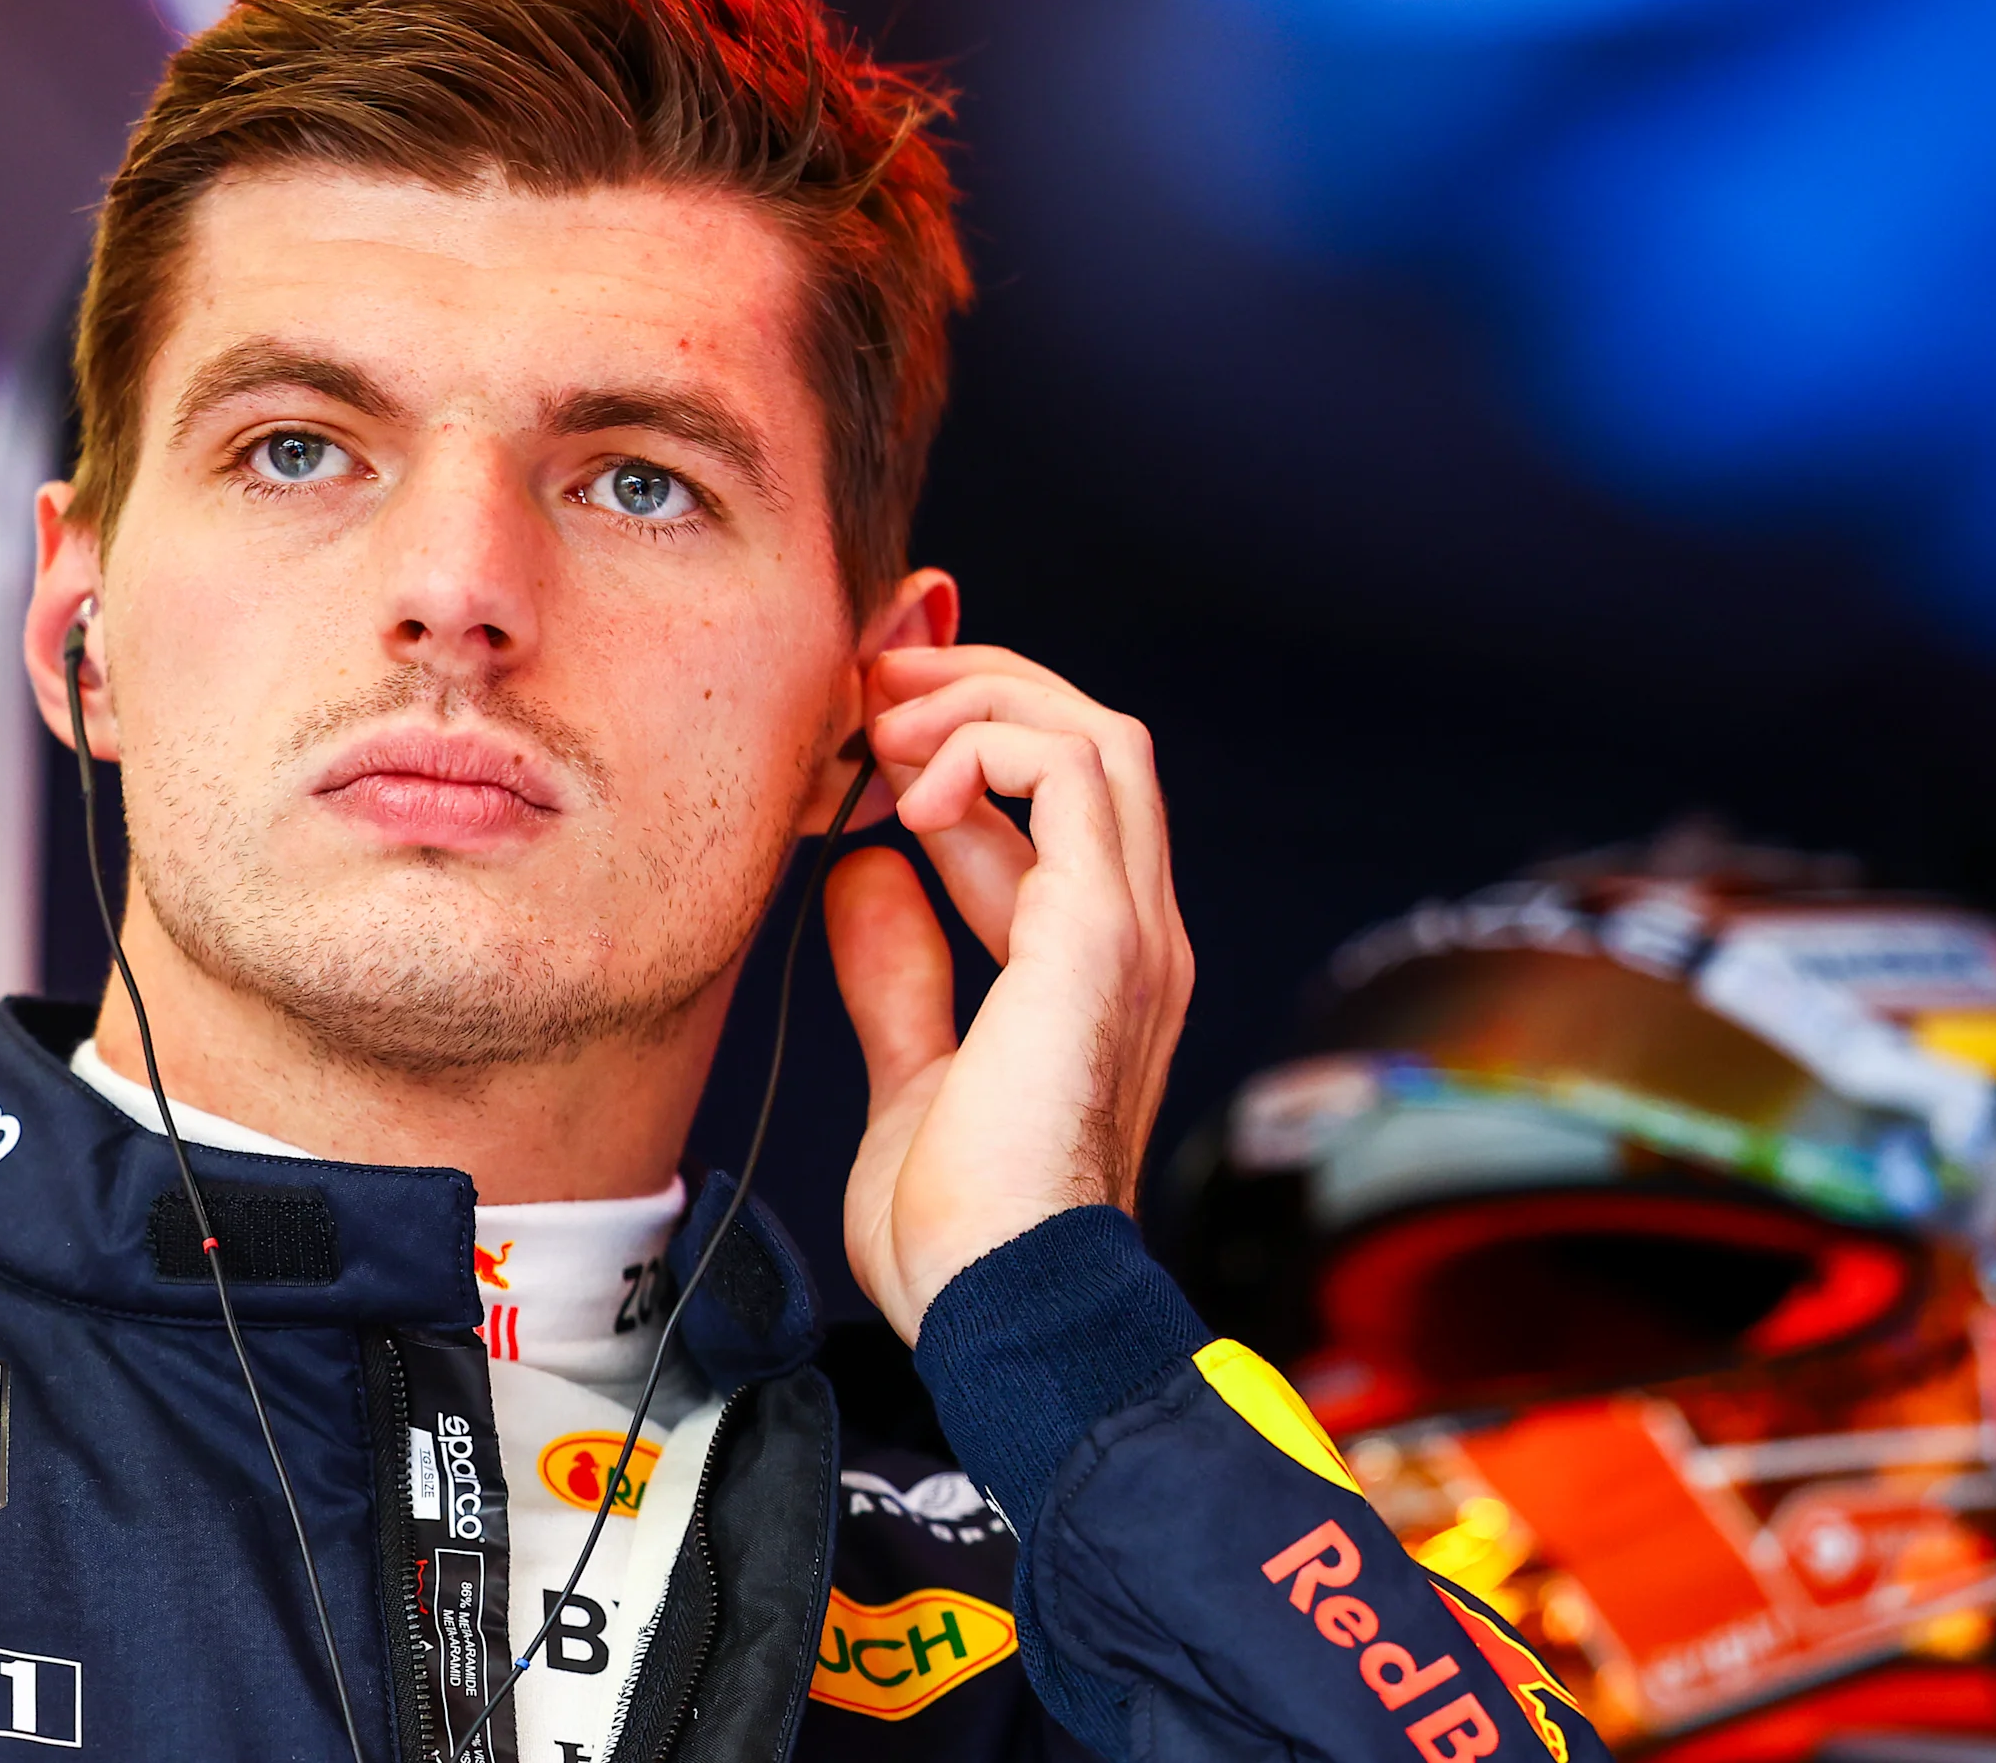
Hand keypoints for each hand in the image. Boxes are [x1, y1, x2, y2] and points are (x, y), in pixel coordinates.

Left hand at [825, 645, 1193, 1340]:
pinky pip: (1071, 770)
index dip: (961, 755)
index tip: (861, 751)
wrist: (999, 1303)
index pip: (1057, 812)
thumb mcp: (913, 1076)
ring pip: (1098, 734)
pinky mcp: (1098, 934)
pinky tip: (910, 790)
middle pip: (1095, 742)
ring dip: (982, 703)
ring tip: (886, 730)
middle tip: (873, 695)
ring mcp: (1130, 932)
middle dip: (981, 693)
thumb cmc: (963, 1236)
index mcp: (1097, 972)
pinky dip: (989, 745)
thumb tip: (864, 879)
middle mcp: (1134, 937)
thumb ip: (900, 977)